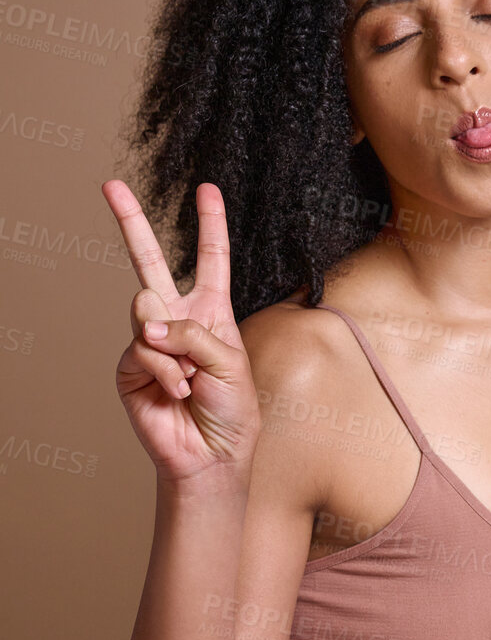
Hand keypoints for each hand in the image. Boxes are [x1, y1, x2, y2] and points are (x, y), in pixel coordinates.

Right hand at [103, 180, 258, 487]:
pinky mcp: (129, 366)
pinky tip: (178, 392)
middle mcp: (177, 320)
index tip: (206, 188)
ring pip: (147, 314)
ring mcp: (149, 341)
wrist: (211, 454)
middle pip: (149, 262)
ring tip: (191, 379)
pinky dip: (166, 372)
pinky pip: (142, 351)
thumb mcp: (231, 363)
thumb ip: (194, 333)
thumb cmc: (232, 410)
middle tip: (110, 185)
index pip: (211, 260)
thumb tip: (147, 319)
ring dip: (176, 350)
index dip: (210, 225)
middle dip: (130, 222)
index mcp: (212, 313)